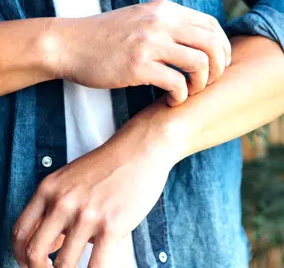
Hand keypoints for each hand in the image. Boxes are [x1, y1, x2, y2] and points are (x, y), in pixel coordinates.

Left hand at [12, 113, 181, 267]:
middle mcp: (62, 203)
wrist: (141, 149)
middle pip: (34, 253)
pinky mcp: (111, 226)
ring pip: (63, 264)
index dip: (20, 254)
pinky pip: (96, 265)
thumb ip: (58, 205)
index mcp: (49, 190)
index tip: (31, 262)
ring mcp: (86, 216)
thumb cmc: (112, 164)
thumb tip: (55, 242)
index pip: (21, 232)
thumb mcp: (73, 177)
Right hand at [44, 0, 230, 105]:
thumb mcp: (142, 20)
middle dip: (218, 68)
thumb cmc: (107, 38)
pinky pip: (176, 83)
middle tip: (208, 82)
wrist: (68, 44)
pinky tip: (172, 101)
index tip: (219, 65)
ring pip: (199, 63)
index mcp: (164, 10)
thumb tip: (201, 42)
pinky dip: (181, 96)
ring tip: (189, 92)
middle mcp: (160, 22)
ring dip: (201, 83)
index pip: (211, 25)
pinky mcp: (137, 66)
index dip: (222, 48)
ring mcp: (149, 43)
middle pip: (211, 44)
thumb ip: (169, 26)